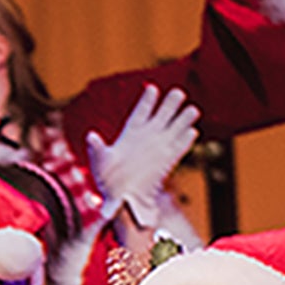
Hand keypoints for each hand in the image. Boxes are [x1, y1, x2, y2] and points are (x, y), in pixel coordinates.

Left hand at [86, 86, 201, 226]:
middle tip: (179, 92)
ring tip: (193, 110)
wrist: (120, 196)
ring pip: (172, 130)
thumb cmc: (107, 178)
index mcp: (130, 133)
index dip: (147, 100)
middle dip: (170, 104)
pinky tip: (192, 132)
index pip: (141, 112)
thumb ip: (97, 148)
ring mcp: (157, 148)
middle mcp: (146, 137)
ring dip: (182, 120)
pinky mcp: (165, 162)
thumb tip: (91, 136)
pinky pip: (177, 149)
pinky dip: (184, 141)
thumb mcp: (100, 160)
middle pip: (160, 116)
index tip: (152, 88)